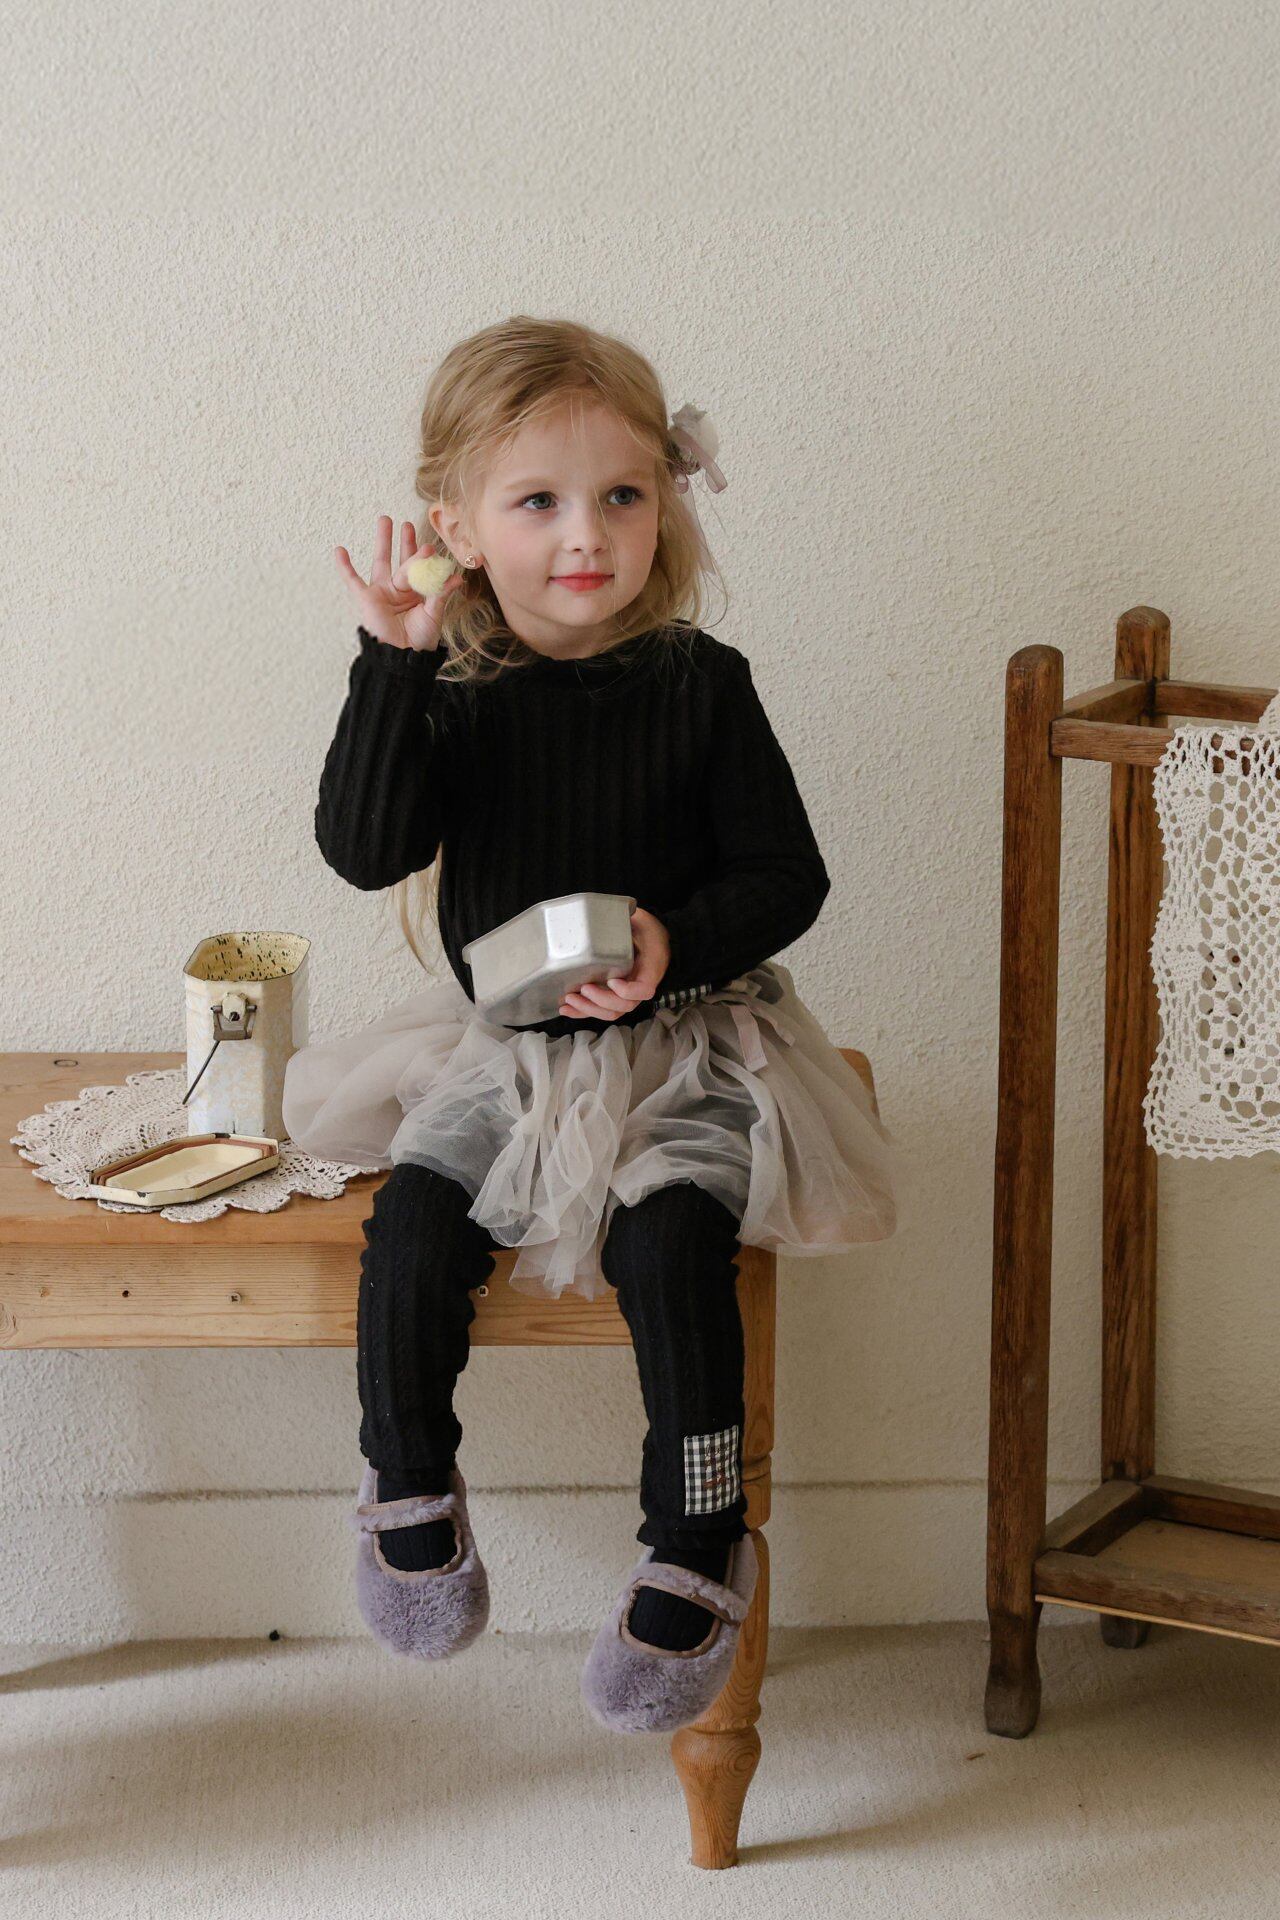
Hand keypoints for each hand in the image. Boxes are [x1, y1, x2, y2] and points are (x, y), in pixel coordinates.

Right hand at [334, 514, 465, 651]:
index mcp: (417, 592)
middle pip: (402, 559)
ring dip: (383, 541)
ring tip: (385, 520)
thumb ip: (440, 594)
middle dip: (405, 542)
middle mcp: (399, 589)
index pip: (421, 569)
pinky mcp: (366, 599)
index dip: (425, 559)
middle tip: (407, 524)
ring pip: (381, 561)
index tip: (431, 548)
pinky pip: (352, 581)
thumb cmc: (420, 640)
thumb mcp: (433, 614)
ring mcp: (382, 592)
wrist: (403, 658)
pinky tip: (339, 550)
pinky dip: (345, 567)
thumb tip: (457, 578)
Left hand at [559, 907, 670, 1019]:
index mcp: (650, 969)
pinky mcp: (614, 996)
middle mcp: (639, 986)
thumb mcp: (642, 921)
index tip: (612, 980)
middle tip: (583, 988)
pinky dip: (583, 1012)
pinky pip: (601, 1010)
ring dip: (588, 1009)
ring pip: (611, 1013)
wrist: (653, 939)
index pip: (643, 990)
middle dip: (600, 1001)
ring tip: (569, 1000)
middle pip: (623, 1006)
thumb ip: (627, 921)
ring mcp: (627, 995)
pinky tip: (567, 1009)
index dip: (627, 991)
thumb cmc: (647, 929)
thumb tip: (605, 913)